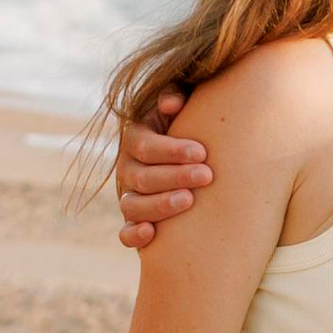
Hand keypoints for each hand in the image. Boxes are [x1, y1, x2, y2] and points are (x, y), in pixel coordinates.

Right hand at [114, 84, 213, 249]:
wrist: (193, 161)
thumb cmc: (191, 129)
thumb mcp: (182, 107)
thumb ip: (176, 97)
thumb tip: (172, 104)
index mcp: (136, 139)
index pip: (145, 146)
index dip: (172, 150)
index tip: (202, 152)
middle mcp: (128, 168)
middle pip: (142, 177)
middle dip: (174, 176)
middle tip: (207, 176)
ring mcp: (129, 196)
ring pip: (132, 206)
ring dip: (159, 205)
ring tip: (189, 201)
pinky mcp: (135, 223)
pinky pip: (126, 233)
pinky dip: (134, 235)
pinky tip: (152, 233)